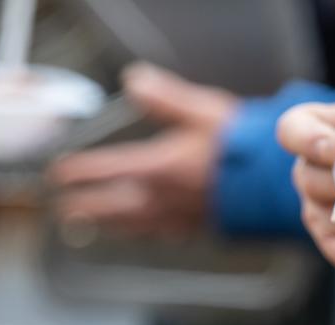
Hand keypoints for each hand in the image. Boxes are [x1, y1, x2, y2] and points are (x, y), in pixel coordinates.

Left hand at [47, 62, 238, 234]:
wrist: (274, 184)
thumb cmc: (242, 147)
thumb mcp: (202, 111)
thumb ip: (165, 99)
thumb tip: (134, 80)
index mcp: (158, 168)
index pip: (108, 170)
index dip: (80, 171)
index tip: (60, 174)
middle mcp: (163, 197)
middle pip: (112, 205)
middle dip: (85, 206)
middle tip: (64, 210)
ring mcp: (179, 217)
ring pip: (132, 225)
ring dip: (108, 225)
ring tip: (90, 229)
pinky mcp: (198, 228)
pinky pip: (161, 234)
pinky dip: (144, 233)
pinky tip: (144, 233)